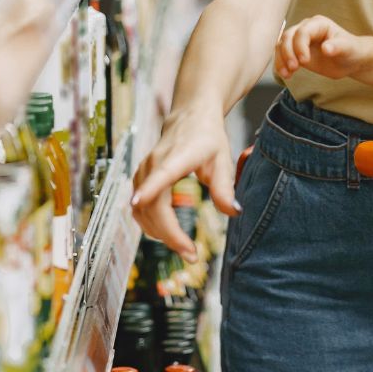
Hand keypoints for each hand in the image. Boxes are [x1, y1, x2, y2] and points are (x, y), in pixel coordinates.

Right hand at [131, 105, 238, 261]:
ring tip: (185, 249)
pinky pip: (140, 208)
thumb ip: (225, 187)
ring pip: (142, 210)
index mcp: (177, 156)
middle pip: (151, 204)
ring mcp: (144, 171)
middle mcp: (154, 163)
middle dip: (169, 234)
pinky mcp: (140, 178)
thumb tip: (234, 212)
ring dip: (160, 234)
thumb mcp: (222, 160)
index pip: (160, 173)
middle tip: (192, 255)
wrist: (189, 117)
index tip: (139, 202)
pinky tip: (170, 235)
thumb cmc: (207, 137)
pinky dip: (152, 225)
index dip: (149, 187)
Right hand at [274, 16, 370, 80]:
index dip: (300, 46)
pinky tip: (286, 75)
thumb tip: (326, 48)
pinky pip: (282, 56)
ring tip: (286, 74)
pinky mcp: (295, 52)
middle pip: (288, 37)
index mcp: (318, 24)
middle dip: (288, 52)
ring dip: (281, 59)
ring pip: (281, 45)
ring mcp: (299, 40)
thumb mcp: (348, 49)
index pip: (302, 31)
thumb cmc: (351, 50)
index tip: (304, 62)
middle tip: (294, 68)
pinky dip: (281, 65)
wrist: (350, 61)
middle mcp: (306, 29)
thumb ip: (338, 47)